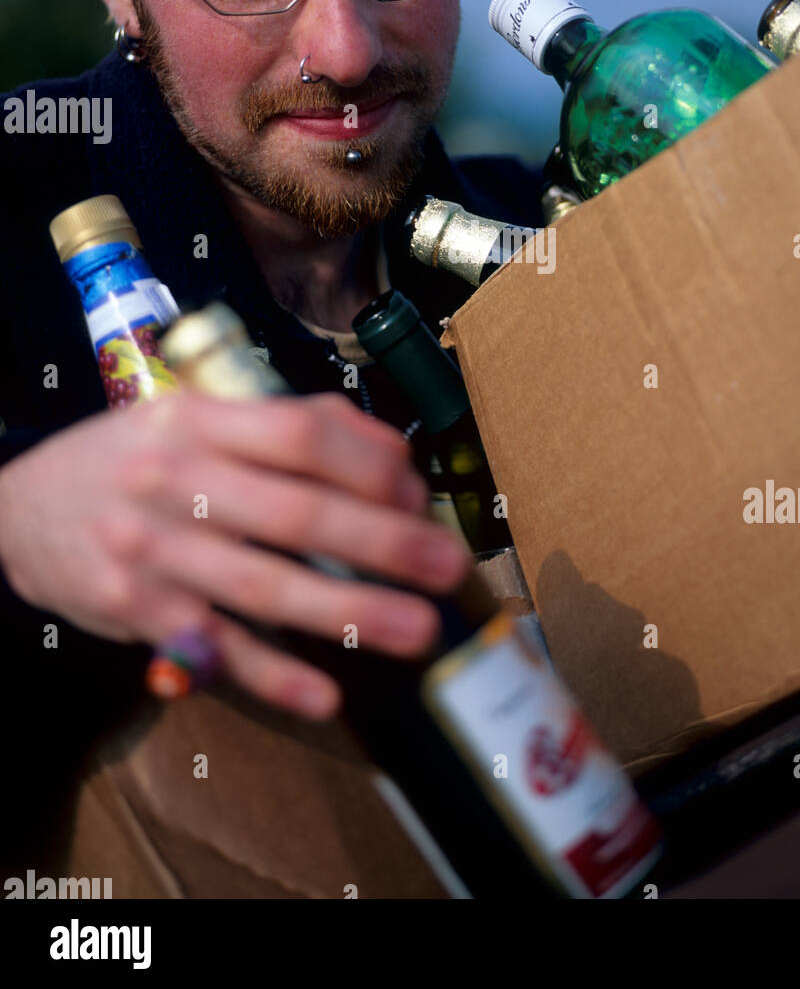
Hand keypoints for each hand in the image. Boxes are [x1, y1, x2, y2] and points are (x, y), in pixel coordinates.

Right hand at [0, 391, 469, 720]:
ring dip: (348, 614)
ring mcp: (155, 552)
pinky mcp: (139, 612)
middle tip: (446, 566)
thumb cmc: (135, 460)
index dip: (370, 464)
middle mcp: (175, 482)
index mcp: (200, 421)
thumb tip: (392, 457)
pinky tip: (326, 693)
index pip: (300, 434)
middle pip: (295, 514)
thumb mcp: (198, 416)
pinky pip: (216, 648)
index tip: (418, 494)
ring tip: (416, 629)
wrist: (21, 510)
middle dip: (382, 543)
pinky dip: (272, 676)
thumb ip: (292, 424)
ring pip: (264, 587)